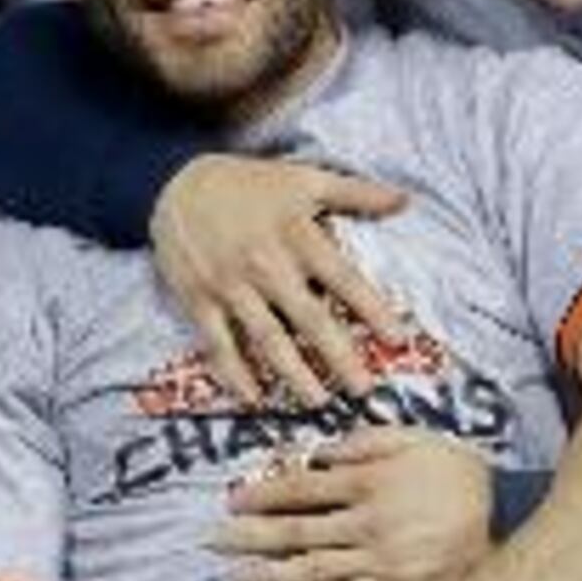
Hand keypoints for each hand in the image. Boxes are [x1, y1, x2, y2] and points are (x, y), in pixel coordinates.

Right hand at [157, 154, 408, 406]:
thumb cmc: (249, 184)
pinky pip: (218, 343)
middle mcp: (266, 264)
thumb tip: (405, 200)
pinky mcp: (199, 299)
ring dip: (294, 374)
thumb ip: (355, 192)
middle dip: (339, 357)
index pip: (343, 278)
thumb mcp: (304, 178)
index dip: (372, 309)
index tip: (397, 340)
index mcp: (297, 234)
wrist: (175, 183)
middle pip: (309, 318)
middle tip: (364, 389)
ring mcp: (230, 285)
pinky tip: (253, 398)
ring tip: (319, 402)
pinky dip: (234, 373)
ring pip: (267, 338)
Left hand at [217, 428, 490, 580]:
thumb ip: (364, 442)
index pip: (300, 489)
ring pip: (313, 568)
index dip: (261, 496)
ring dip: (268, 573)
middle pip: (297, 531)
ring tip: (234, 577)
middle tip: (211, 542)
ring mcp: (383, 562)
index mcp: (368, 481)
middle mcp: (369, 522)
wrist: (507, 522)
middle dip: (250, 537)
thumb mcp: (413, 439)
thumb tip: (319, 452)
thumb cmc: (457, 475)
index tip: (230, 503)